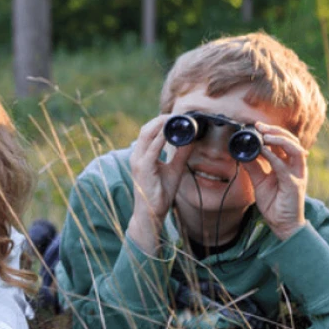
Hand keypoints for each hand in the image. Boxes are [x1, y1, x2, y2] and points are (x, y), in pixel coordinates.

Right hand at [127, 115, 193, 254]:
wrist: (151, 213)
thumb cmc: (160, 193)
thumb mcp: (174, 170)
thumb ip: (181, 154)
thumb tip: (191, 140)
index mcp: (142, 155)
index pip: (149, 132)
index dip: (161, 122)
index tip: (178, 117)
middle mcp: (137, 156)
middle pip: (146, 129)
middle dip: (161, 120)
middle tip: (179, 115)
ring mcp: (138, 161)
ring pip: (146, 135)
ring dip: (160, 125)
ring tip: (175, 120)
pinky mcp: (143, 169)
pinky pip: (151, 150)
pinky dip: (160, 139)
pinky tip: (171, 134)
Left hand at [242, 122, 307, 239]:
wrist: (281, 223)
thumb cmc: (274, 202)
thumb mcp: (259, 181)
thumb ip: (253, 167)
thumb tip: (241, 154)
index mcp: (288, 164)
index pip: (284, 142)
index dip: (272, 132)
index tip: (256, 126)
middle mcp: (295, 166)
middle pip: (291, 141)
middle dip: (275, 131)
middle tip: (259, 126)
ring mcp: (297, 174)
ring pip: (293, 149)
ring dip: (278, 139)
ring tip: (264, 134)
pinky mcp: (294, 184)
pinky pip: (284, 166)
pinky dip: (273, 156)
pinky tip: (263, 151)